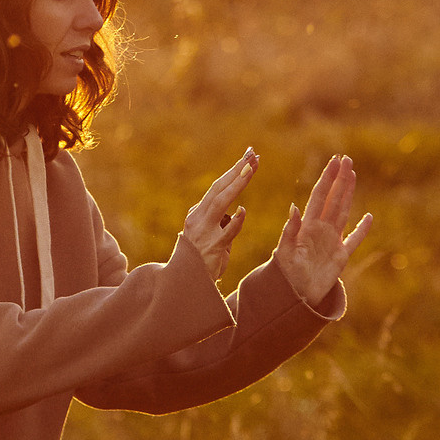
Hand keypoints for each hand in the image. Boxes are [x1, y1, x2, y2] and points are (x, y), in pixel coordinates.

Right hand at [181, 148, 255, 281]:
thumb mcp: (209, 235)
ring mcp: (204, 232)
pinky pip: (226, 232)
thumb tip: (235, 211)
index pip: (218, 187)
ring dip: (236, 185)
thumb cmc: (201, 259)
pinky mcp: (212, 248)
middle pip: (219, 189)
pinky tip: (242, 211)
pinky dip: (235, 221)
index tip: (249, 156)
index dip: (233, 171)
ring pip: (220, 203)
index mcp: (198, 214)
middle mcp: (198, 219)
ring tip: (250, 169)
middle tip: (252, 156)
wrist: (187, 282)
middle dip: (236, 170)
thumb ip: (219, 222)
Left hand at [274, 155, 372, 306]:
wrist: (292, 297)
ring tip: (352, 176)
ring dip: (348, 194)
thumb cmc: (284, 275)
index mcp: (307, 226)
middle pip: (333, 199)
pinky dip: (362, 229)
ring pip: (343, 212)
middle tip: (346, 160)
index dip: (328, 178)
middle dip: (340, 180)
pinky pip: (354, 240)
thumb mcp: (284, 252)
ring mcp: (332, 242)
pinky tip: (369, 217)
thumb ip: (290, 231)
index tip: (334, 162)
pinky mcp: (340, 257)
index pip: (320, 196)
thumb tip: (294, 208)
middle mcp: (320, 230)